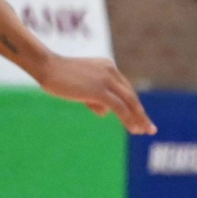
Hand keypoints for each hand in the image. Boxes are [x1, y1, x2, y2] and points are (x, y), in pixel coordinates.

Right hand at [34, 55, 156, 133]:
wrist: (47, 66)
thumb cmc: (59, 77)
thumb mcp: (81, 87)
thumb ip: (94, 98)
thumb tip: (105, 113)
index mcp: (107, 67)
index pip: (125, 88)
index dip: (133, 104)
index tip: (140, 116)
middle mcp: (111, 71)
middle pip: (131, 95)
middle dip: (140, 113)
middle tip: (149, 128)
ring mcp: (106, 80)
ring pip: (128, 102)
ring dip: (137, 118)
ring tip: (143, 131)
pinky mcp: (100, 89)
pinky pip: (119, 106)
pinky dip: (128, 118)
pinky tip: (133, 128)